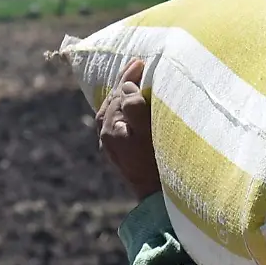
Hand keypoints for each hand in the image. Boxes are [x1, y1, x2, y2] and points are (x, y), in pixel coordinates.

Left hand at [96, 58, 162, 202]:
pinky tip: (132, 111)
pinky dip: (124, 111)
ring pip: (112, 113)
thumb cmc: (159, 166)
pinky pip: (117, 125)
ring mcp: (112, 149)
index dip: (129, 76)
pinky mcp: (121, 157)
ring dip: (122, 97)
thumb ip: (135, 107)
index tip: (141, 62)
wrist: (159, 202)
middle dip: (124, 83)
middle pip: (112, 101)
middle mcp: (106, 138)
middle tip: (137, 66)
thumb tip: (126, 87)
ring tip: (133, 85)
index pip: (117, 93)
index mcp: (110, 129)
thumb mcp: (149, 133)